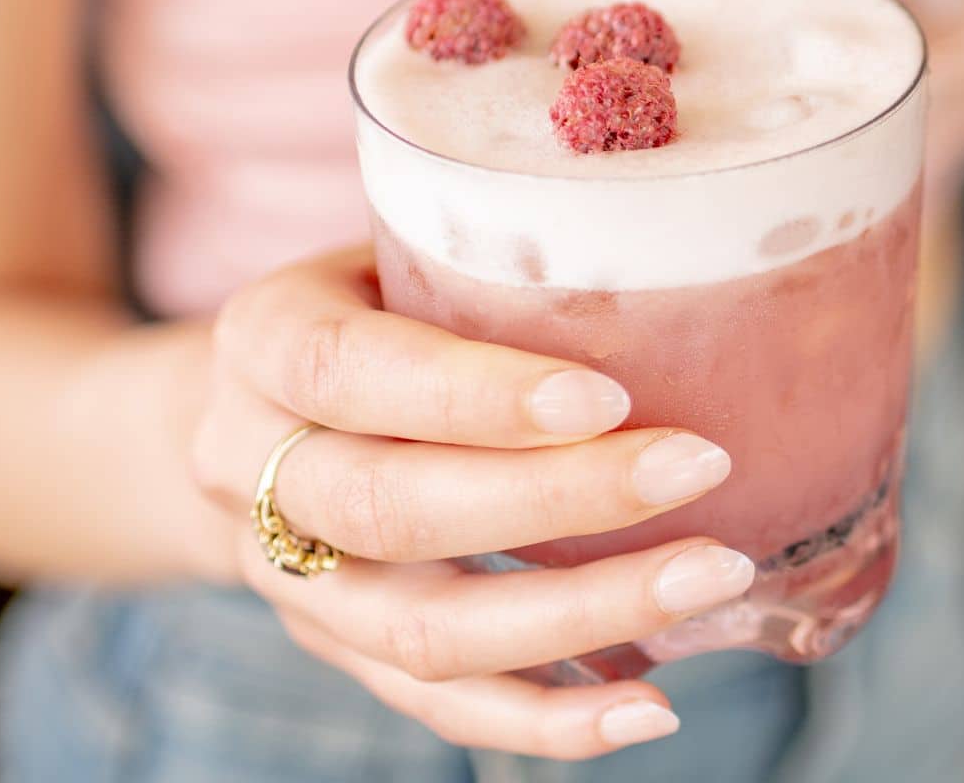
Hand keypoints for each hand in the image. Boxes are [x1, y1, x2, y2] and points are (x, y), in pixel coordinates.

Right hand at [187, 248, 750, 759]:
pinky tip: (653, 708)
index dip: (477, 396)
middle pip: (399, 512)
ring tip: (710, 579)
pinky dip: (549, 721)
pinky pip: (441, 705)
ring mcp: (294, 580)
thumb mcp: (396, 245)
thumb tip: (672, 241)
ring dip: (582, 616)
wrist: (252, 406)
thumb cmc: (374, 300)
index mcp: (263, 342)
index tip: (605, 395)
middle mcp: (254, 469)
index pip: (356, 373)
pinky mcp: (341, 652)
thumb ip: (489, 253)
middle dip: (562, 499)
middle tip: (701, 466)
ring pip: (426, 630)